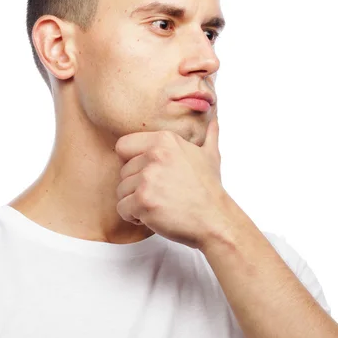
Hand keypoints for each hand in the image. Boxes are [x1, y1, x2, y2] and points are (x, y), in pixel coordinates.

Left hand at [114, 107, 229, 250]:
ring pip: (121, 191)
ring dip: (135, 202)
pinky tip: (154, 215)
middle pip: (122, 171)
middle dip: (136, 186)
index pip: (124, 146)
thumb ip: (207, 135)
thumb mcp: (210, 155)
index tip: (149, 173)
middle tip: (160, 193)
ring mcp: (148, 178)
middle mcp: (155, 155)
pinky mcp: (144, 200)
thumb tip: (213, 117)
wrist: (216, 220)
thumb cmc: (210, 191)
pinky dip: (134, 217)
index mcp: (165, 140)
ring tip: (159, 204)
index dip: (132, 163)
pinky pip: (122, 208)